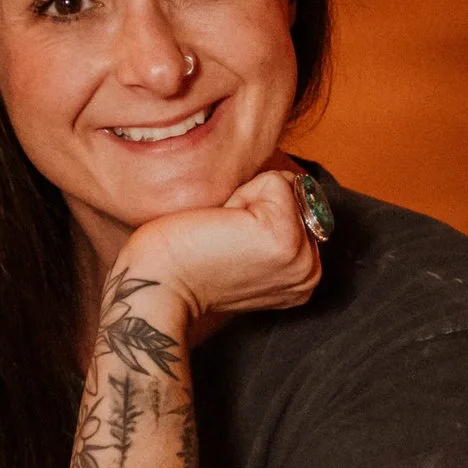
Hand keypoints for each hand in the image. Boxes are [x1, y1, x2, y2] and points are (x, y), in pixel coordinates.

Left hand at [126, 161, 320, 341]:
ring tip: (222, 235)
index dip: (256, 215)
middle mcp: (309, 271)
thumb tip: (286, 182)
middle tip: (223, 241)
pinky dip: (239, 196)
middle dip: (254, 206)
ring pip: (283, 186)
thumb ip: (272, 231)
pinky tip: (221, 229)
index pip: (297, 211)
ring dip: (245, 201)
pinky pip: (273, 181)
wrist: (159, 286)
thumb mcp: (245, 253)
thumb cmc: (186, 265)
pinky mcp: (283, 234)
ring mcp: (300, 255)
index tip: (229, 246)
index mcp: (303, 277)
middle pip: (294, 195)